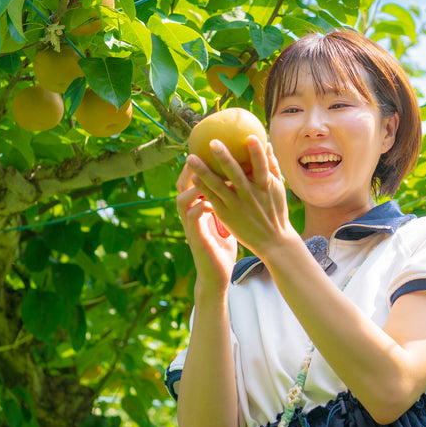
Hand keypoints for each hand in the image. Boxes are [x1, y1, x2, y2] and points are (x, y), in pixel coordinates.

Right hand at [175, 161, 238, 288]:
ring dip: (192, 187)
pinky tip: (209, 202)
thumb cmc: (223, 247)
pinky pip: (192, 217)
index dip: (199, 166)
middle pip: (183, 186)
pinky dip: (200, 207)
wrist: (217, 274)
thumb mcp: (225, 221)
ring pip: (182, 200)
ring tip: (202, 177)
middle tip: (202, 156)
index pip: (193, 182)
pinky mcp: (195, 238)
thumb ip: (228, 204)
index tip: (210, 151)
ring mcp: (191, 226)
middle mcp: (191, 214)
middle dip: (191, 170)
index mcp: (199, 208)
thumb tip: (243, 185)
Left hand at [185, 135, 292, 257]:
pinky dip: (203, 188)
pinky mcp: (226, 214)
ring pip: (218, 186)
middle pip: (236, 174)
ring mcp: (237, 205)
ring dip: (203, 171)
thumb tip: (266, 143)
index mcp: (265, 186)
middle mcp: (250, 195)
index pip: (262, 166)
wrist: (272, 241)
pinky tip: (193, 177)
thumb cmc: (276, 210)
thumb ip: (272, 165)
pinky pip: (212, 199)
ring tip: (190, 157)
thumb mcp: (279, 188)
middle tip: (212, 142)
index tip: (250, 136)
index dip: (256, 152)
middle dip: (224, 158)